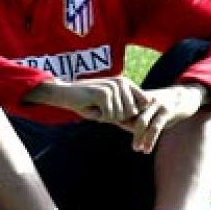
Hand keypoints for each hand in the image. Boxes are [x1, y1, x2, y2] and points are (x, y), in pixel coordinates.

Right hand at [24, 77, 146, 125]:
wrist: (65, 94)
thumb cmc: (88, 103)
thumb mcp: (110, 108)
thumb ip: (125, 114)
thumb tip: (140, 127)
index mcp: (125, 83)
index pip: (145, 102)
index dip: (134, 113)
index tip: (119, 113)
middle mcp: (121, 82)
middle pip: (132, 113)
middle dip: (117, 117)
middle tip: (103, 108)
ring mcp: (113, 87)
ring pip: (120, 116)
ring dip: (106, 117)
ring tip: (96, 107)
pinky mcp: (103, 93)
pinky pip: (109, 116)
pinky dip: (99, 117)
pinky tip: (91, 107)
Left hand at [124, 84, 208, 152]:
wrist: (189, 94)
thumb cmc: (167, 105)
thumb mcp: (153, 108)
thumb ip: (141, 116)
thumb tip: (125, 127)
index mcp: (140, 97)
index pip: (126, 110)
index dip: (121, 121)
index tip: (119, 130)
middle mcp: (147, 99)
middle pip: (131, 115)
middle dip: (126, 130)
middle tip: (127, 142)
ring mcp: (156, 104)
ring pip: (142, 122)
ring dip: (138, 137)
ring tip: (136, 149)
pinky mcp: (167, 110)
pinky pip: (155, 127)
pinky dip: (150, 140)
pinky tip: (147, 149)